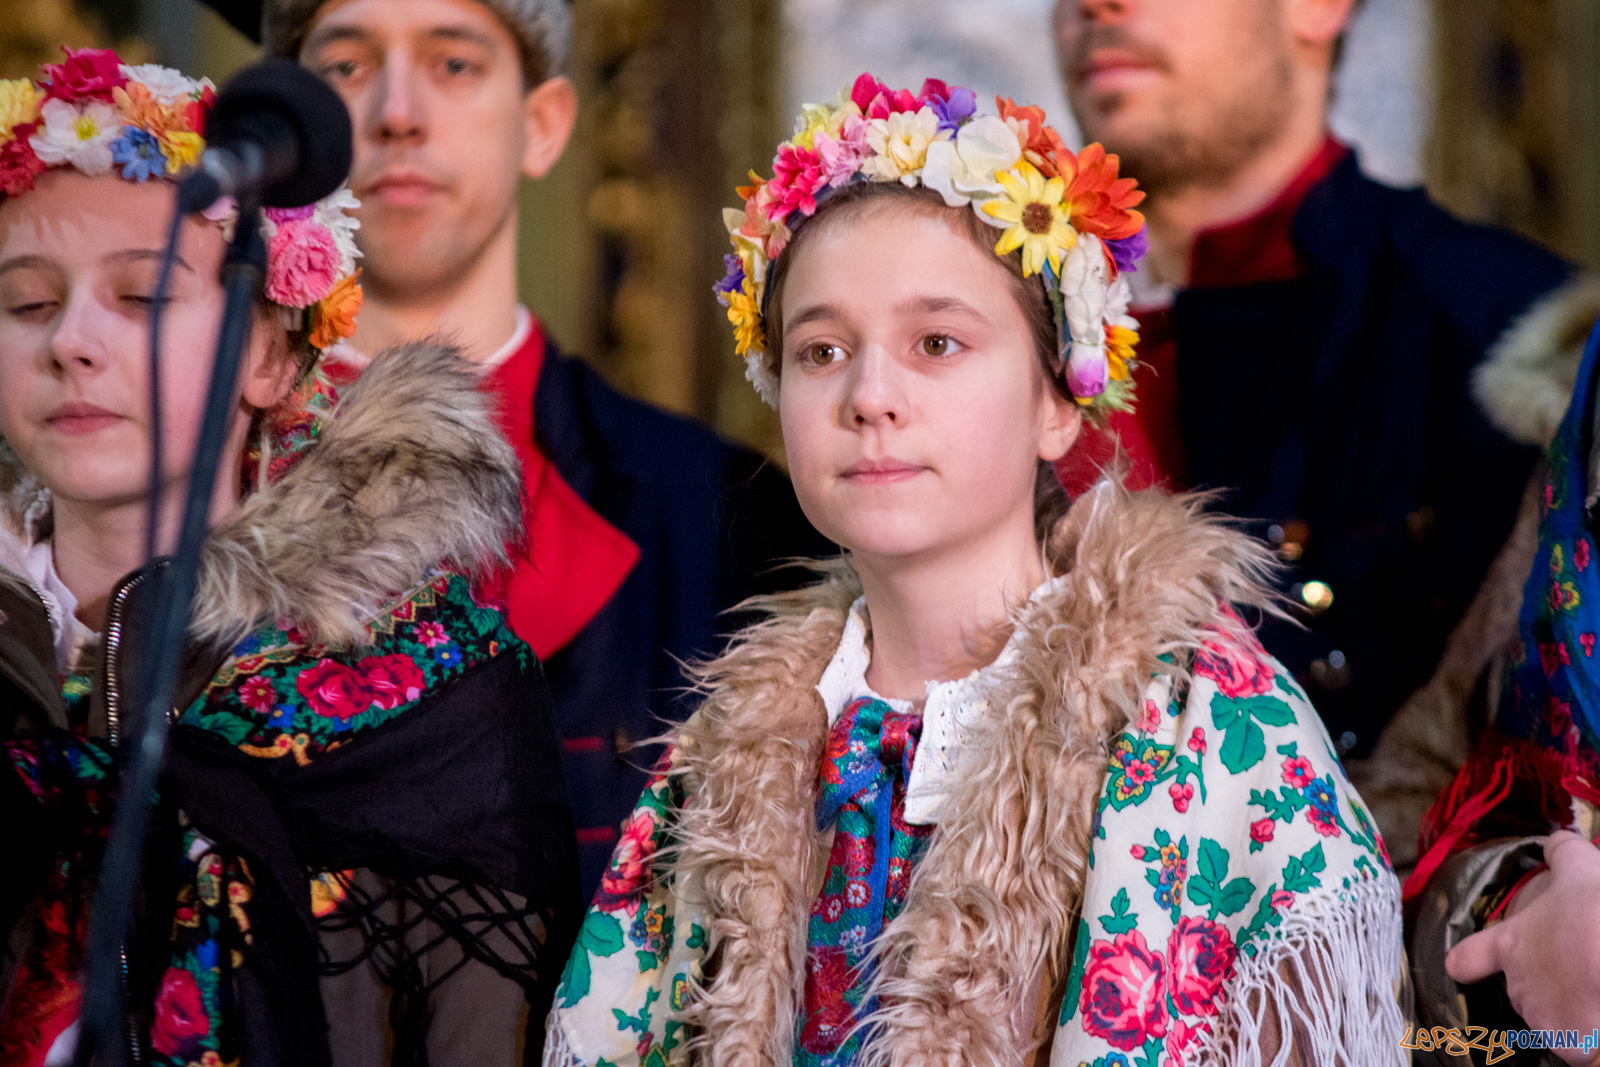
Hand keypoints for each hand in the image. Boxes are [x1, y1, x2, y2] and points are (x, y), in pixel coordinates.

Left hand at [1446, 832, 1599, 1065]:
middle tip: (1576, 967)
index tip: (1463, 967)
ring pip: (1549, 1015)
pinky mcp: (1570, 1047)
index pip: (1466, 959)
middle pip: (1520, 986)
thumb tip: (1555, 838)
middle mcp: (1516, 984)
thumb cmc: (1594, 910)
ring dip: (1568, 1006)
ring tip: (1594, 987)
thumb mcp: (1579, 870)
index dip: (1467, 962)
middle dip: (1544, 981)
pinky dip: (1589, 1036)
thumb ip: (1562, 853)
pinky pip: (1577, 1044)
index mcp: (1510, 944)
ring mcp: (1542, 1018)